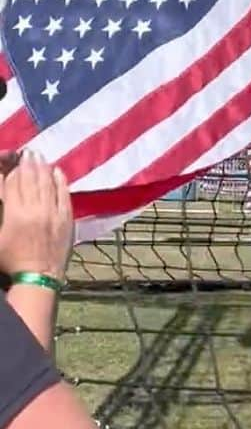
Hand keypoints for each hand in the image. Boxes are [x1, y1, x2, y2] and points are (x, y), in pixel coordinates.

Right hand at [0, 152, 73, 281]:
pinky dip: (61, 181)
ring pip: (47, 184)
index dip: (13, 170)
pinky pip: (64, 195)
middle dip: (28, 163)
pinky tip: (58, 170)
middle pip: (31, 180)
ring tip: (39, 156)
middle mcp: (35, 210)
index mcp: (15, 214)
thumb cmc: (12, 260)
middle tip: (28, 151)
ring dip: (43, 167)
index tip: (13, 160)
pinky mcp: (67, 219)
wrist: (38, 276)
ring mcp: (53, 213)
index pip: (14, 184)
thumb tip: (2, 189)